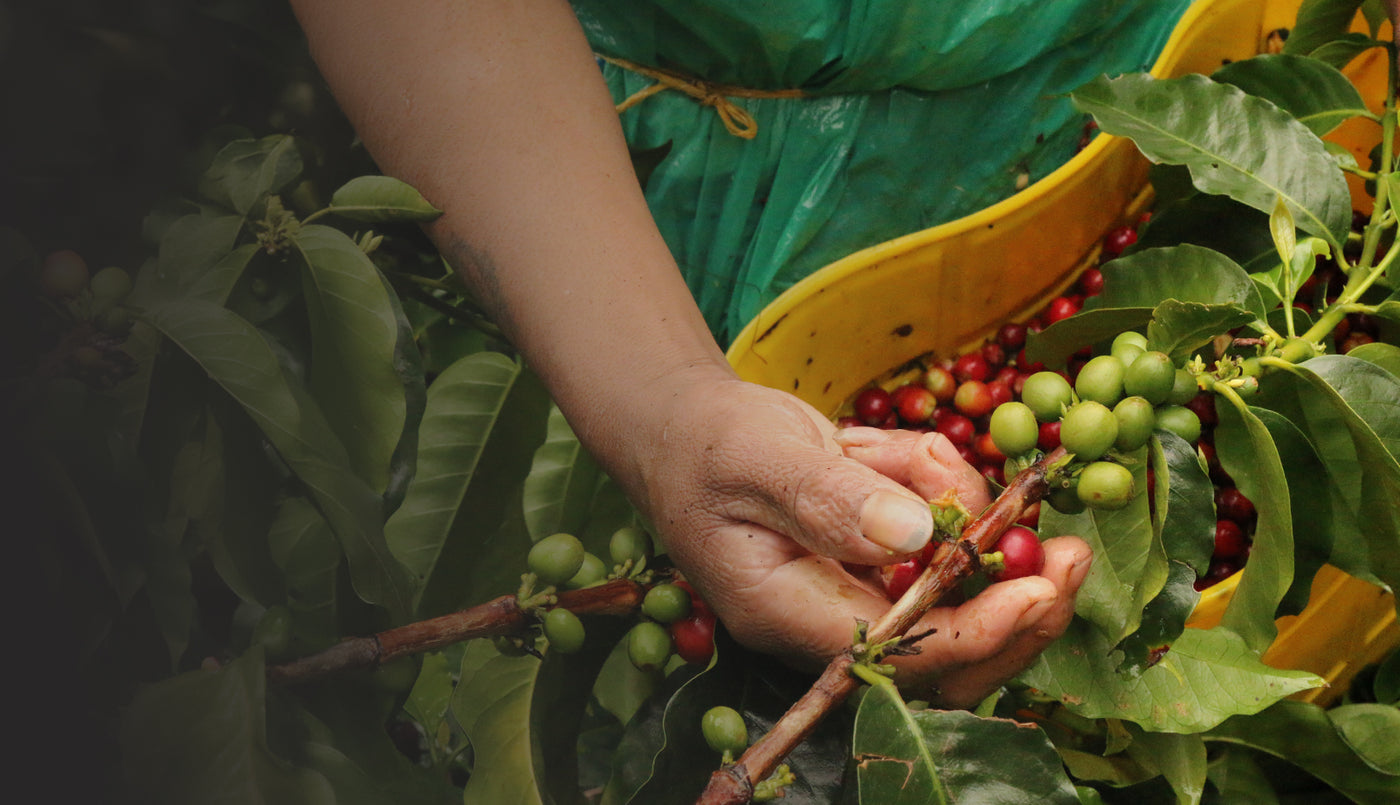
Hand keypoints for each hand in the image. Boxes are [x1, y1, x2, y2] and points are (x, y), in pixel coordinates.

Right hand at [630, 374, 1091, 707]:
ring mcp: (856, 590)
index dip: (976, 632)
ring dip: (971, 523)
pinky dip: (941, 488)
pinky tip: (908, 451)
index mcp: (786, 612)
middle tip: (1071, 555)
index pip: (897, 654)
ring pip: (954, 593)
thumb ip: (828, 496)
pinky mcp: (877, 558)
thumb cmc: (705, 443)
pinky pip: (939, 542)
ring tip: (942, 462)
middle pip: (945, 652)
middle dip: (1018, 609)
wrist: (684, 430)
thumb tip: (911, 534)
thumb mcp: (756, 456)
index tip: (1040, 590)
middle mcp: (827, 618)